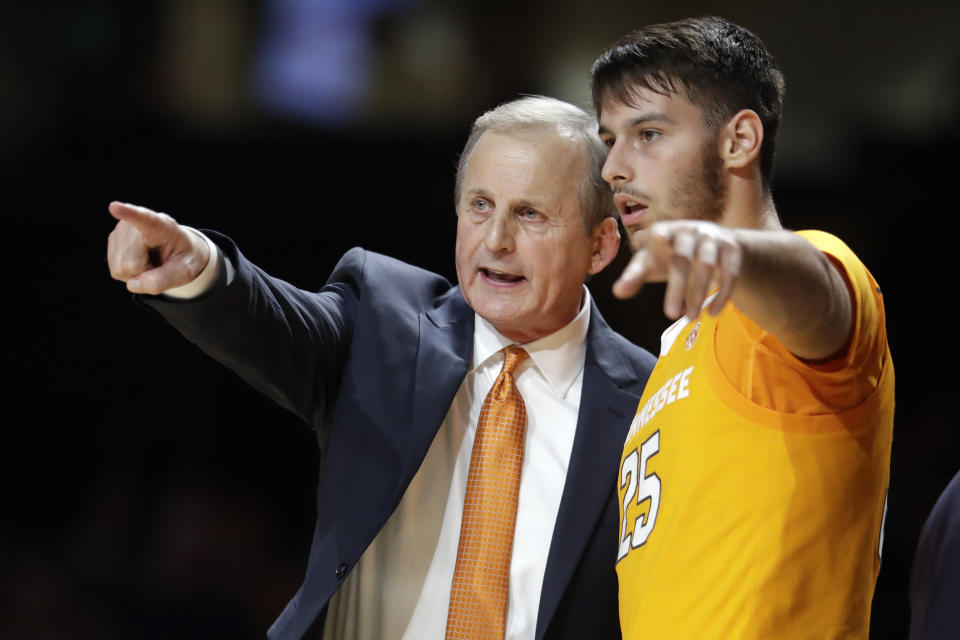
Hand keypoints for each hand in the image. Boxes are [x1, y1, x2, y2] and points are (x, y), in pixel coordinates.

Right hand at [107, 202, 209, 294]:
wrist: (177, 250)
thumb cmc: (182, 258)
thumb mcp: (185, 272)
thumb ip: (164, 280)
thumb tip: (132, 285)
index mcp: (160, 226)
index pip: (143, 219)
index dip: (128, 213)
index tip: (114, 207)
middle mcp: (135, 225)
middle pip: (130, 265)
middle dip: (145, 273)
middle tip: (158, 263)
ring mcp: (120, 231)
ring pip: (121, 270)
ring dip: (137, 273)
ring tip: (151, 260)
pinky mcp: (112, 241)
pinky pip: (116, 271)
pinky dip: (130, 273)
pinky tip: (140, 261)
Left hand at [612, 220, 742, 319]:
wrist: (713, 244)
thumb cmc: (670, 256)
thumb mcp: (652, 263)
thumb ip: (634, 276)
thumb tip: (617, 292)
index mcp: (665, 231)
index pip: (657, 237)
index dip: (657, 239)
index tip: (656, 239)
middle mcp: (689, 230)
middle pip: (682, 258)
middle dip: (676, 288)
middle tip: (670, 315)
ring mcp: (712, 238)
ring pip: (707, 265)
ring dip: (698, 293)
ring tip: (690, 318)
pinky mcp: (732, 249)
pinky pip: (730, 273)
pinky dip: (722, 294)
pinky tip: (712, 313)